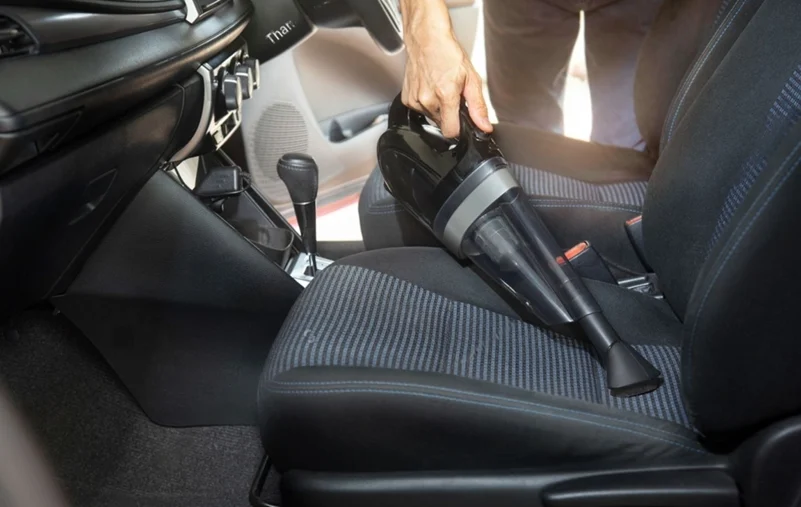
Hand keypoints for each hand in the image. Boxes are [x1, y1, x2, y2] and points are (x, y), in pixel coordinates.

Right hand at [400, 0, 492, 137]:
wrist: (426, 38)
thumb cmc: (447, 52)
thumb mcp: (471, 78)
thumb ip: (478, 106)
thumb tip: (484, 126)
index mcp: (445, 96)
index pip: (451, 132)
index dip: (459, 129)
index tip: (462, 120)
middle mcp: (427, 101)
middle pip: (442, 124)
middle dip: (449, 114)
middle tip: (452, 95)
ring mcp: (415, 100)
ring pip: (431, 117)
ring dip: (438, 108)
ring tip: (440, 88)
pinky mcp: (407, 99)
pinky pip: (420, 110)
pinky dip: (426, 103)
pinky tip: (430, 88)